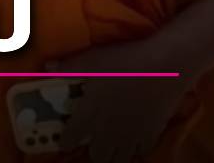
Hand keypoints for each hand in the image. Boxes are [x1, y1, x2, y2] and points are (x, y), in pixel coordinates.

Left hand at [51, 40, 194, 162]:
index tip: (65, 142)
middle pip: (99, 156)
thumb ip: (69, 66)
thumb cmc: (125, 62)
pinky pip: (142, 152)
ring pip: (120, 159)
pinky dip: (137, 150)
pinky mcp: (152, 134)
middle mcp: (109, 131)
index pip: (72, 136)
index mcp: (90, 114)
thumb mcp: (92, 60)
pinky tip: (135, 141)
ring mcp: (132, 135)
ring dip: (114, 155)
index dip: (66, 141)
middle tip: (93, 144)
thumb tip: (47, 67)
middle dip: (93, 153)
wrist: (166, 67)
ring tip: (113, 148)